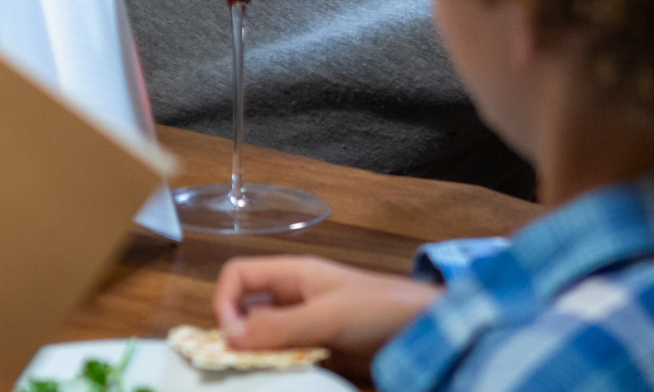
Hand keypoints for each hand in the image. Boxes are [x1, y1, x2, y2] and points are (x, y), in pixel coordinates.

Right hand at [213, 255, 439, 356]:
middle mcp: (295, 297)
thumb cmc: (382, 310)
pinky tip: (283, 378)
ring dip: (257, 354)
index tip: (229, 339)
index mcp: (293, 275)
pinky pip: (287, 356)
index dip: (224, 302)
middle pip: (246, 309)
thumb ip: (279, 326)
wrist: (429, 331)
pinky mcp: (323, 348)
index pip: (238, 276)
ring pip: (264, 336)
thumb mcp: (326, 316)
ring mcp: (308, 323)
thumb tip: (229, 337)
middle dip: (235, 334)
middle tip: (239, 364)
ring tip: (258, 374)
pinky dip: (278, 367)